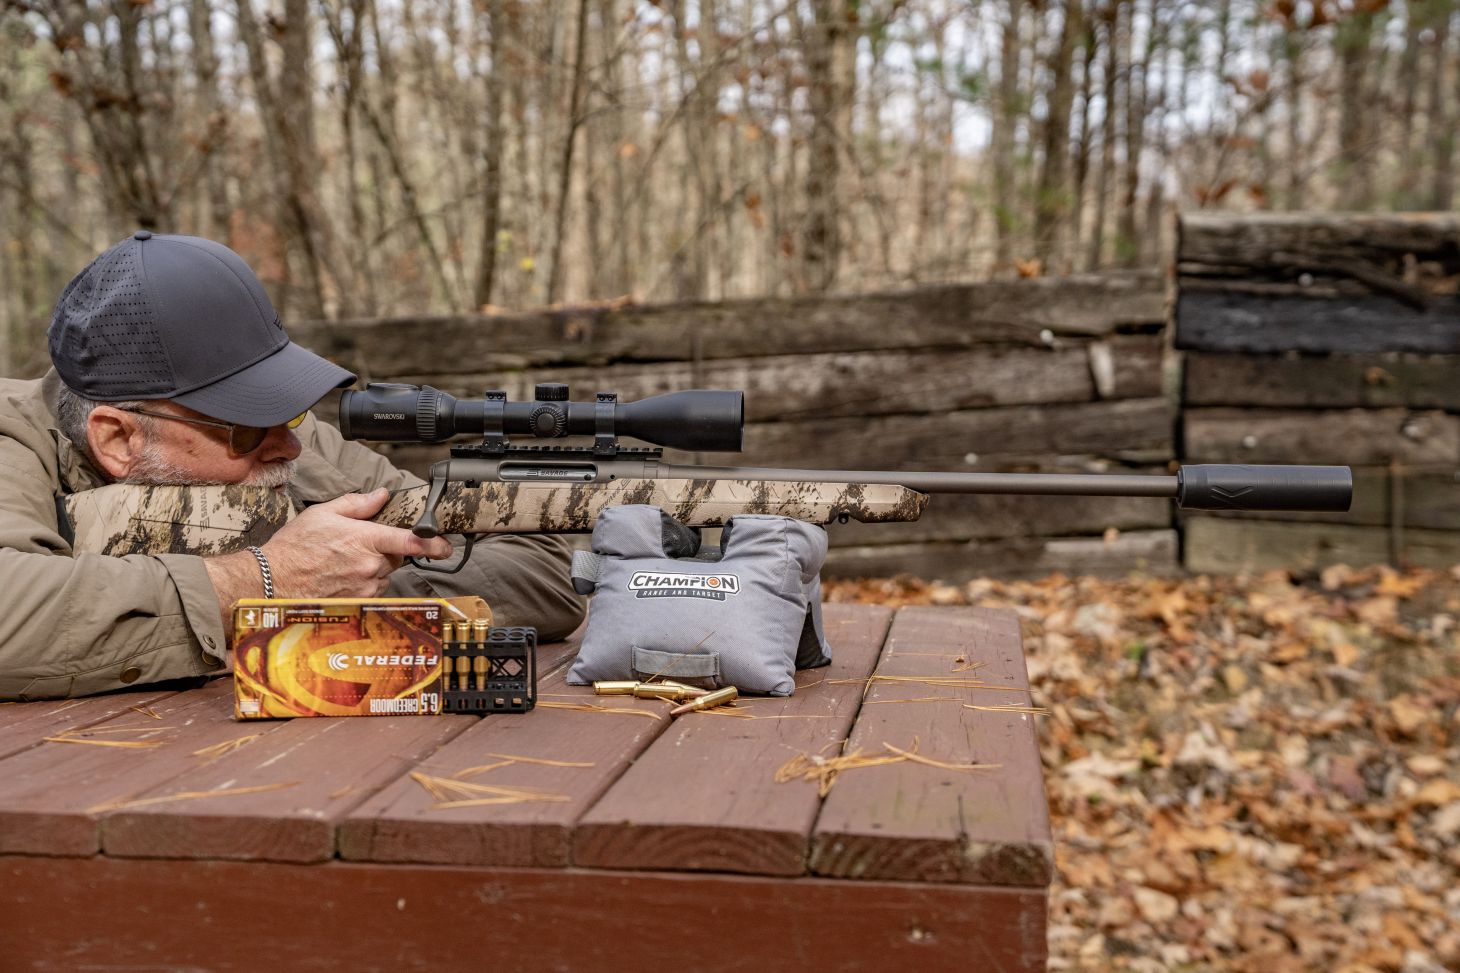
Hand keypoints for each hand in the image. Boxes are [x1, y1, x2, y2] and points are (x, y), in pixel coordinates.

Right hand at [262, 489, 454, 597]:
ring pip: (386, 573)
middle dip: (386, 548)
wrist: (273, 580)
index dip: (433, 544)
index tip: (446, 546)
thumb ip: (358, 504)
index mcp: (364, 539)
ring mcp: (365, 586)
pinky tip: (342, 575)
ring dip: (375, 566)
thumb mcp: (324, 514)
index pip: (410, 540)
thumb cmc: (295, 547)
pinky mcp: (358, 601)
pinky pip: (374, 588)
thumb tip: (381, 495)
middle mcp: (369, 565)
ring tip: (343, 561)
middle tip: (358, 544)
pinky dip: (366, 581)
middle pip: (397, 555)